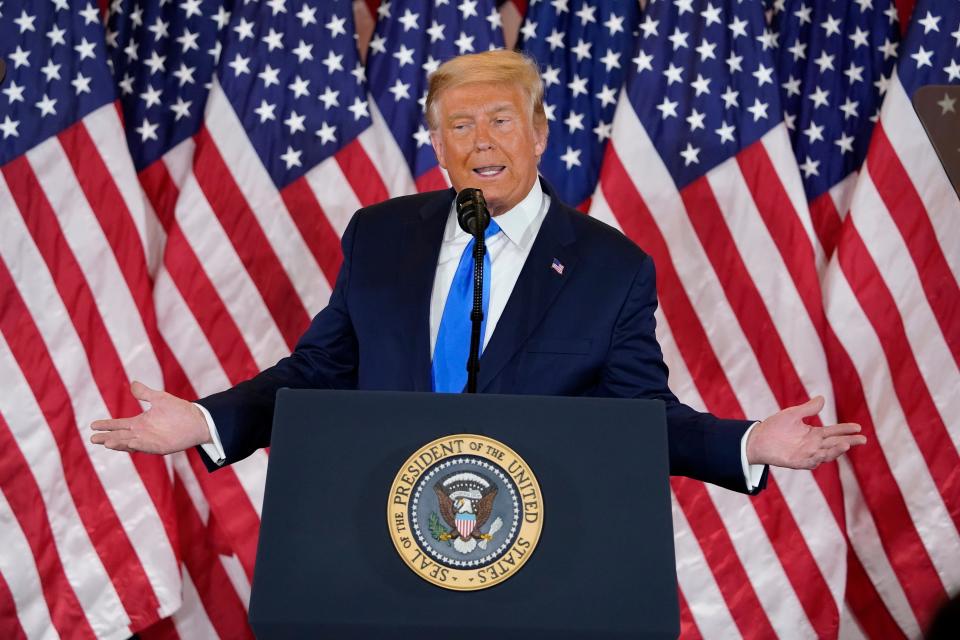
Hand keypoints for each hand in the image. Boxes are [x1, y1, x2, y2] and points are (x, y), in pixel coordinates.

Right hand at [90, 381, 211, 454]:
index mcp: (140, 423)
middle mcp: (141, 433)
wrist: (197, 420)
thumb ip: (145, 393)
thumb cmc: (179, 410)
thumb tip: (132, 384)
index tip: (92, 425)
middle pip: (120, 436)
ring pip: (129, 443)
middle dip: (107, 437)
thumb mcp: (159, 398)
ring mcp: (149, 441)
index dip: (106, 425)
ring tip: (106, 442)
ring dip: (119, 443)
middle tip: (92, 438)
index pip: (118, 425)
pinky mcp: (159, 447)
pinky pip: (145, 447)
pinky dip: (136, 446)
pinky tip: (128, 444)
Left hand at [746, 396, 865, 469]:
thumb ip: (808, 409)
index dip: (846, 429)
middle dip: (849, 441)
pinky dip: (817, 459)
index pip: (834, 431)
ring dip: (836, 451)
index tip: (858, 427)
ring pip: (826, 454)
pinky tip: (823, 454)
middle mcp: (813, 445)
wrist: (757, 439)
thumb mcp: (793, 414)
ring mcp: (806, 454)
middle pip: (835, 443)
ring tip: (846, 444)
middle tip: (862, 439)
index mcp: (814, 433)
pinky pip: (810, 462)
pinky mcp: (797, 462)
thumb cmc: (775, 426)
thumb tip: (822, 398)